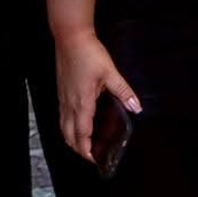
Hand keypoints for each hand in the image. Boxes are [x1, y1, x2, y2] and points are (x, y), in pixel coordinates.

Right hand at [55, 29, 140, 162]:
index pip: (82, 134)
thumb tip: (137, 108)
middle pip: (68, 134)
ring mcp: (62, 97)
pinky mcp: (60, 91)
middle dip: (77, 148)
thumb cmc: (89, 54)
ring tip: (83, 143)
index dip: (87, 150)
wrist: (69, 37)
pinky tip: (76, 122)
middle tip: (91, 154)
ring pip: (62, 126)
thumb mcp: (110, 72)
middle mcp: (69, 104)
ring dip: (71, 138)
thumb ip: (123, 91)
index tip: (95, 160)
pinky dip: (67, 125)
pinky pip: (61, 115)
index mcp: (82, 103)